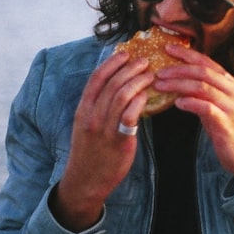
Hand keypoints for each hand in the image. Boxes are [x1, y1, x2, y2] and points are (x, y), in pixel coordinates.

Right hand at [51, 52, 152, 231]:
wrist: (85, 181)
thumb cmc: (89, 151)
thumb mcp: (85, 125)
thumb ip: (97, 106)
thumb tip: (117, 84)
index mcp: (82, 109)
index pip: (96, 78)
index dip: (111, 62)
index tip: (124, 52)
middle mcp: (92, 116)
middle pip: (112, 83)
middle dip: (130, 68)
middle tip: (145, 60)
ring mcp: (105, 129)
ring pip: (122, 96)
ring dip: (139, 81)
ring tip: (151, 75)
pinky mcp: (119, 141)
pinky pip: (131, 115)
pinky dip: (140, 101)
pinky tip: (148, 95)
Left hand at [155, 44, 233, 186]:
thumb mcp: (221, 107)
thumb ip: (206, 94)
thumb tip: (182, 86)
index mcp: (231, 84)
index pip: (207, 62)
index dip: (187, 54)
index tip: (168, 48)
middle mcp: (233, 91)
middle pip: (203, 71)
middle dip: (179, 68)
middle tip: (159, 71)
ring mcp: (231, 106)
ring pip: (202, 87)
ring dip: (179, 84)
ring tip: (161, 85)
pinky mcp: (227, 123)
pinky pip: (206, 108)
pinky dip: (190, 103)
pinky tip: (177, 103)